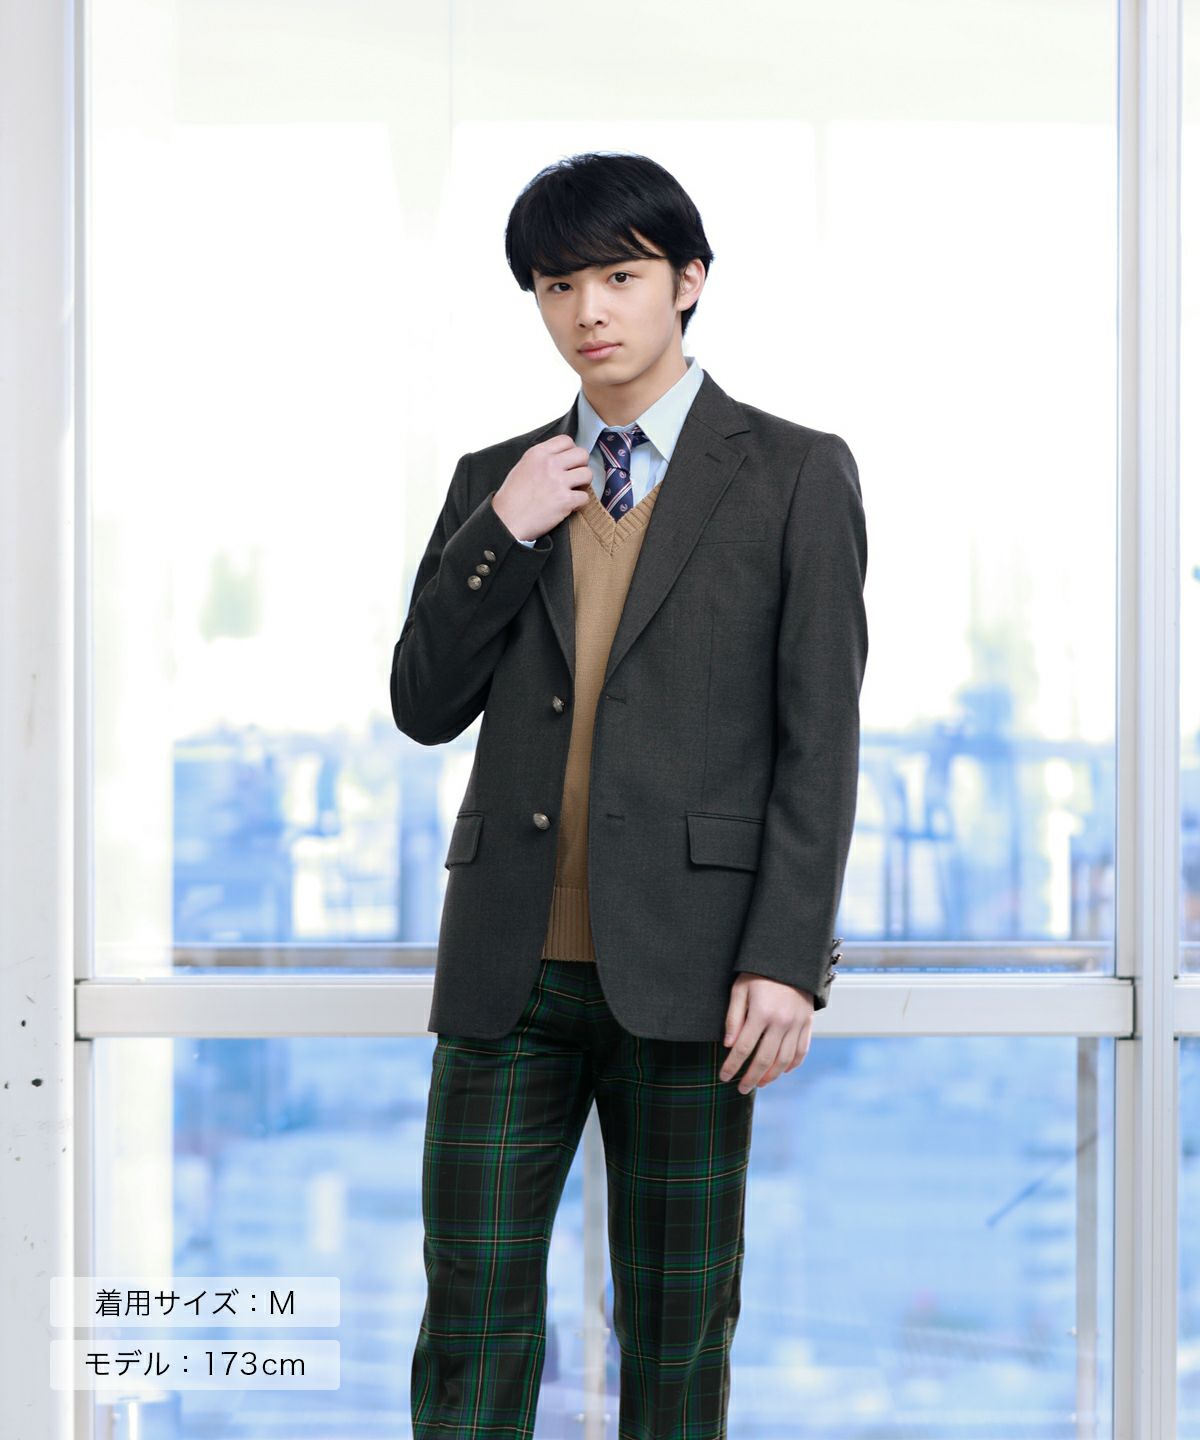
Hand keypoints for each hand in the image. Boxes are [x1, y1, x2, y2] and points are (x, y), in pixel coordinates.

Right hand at [492, 435, 593, 542]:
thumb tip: (560, 457)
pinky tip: (569, 505)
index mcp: (538, 453)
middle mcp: (550, 464)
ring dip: (583, 484)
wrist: (506, 520)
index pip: (566, 440)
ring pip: (588, 474)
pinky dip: (579, 503)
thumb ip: (542, 459)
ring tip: (573, 490)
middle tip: (573, 476)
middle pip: (582, 454)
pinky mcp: (565, 500)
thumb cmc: (512, 497)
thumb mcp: (523, 466)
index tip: (568, 461)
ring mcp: (558, 482)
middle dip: (581, 465)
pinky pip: (585, 497)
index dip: (571, 451)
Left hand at [719, 973, 813, 1092]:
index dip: (732, 1066)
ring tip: (760, 1083)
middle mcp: (781, 1022)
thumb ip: (733, 1017)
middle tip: (741, 1089)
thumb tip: (729, 1045)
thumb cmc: (759, 972)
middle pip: (764, 1060)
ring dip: (771, 1076)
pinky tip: (781, 1071)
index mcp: (761, 1013)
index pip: (743, 1048)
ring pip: (784, 1060)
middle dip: (750, 1078)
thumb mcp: (739, 989)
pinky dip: (792, 1065)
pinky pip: (801, 1051)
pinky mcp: (807, 1023)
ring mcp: (797, 1024)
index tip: (723, 1077)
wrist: (790, 958)